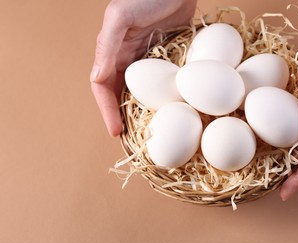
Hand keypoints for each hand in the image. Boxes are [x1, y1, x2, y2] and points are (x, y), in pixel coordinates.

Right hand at [90, 0, 196, 135]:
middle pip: (121, 96)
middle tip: (132, 142)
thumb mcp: (120, 16)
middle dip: (123, 118)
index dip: (107, 111)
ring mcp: (149, 61)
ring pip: (142, 94)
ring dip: (143, 113)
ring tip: (151, 133)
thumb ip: (107, 45)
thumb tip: (97, 79)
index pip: (103, 88)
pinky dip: (164, 99)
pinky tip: (172, 112)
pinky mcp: (168, 59)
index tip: (116, 132)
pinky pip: (163, 84)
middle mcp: (128, 60)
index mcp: (112, 52)